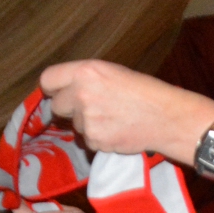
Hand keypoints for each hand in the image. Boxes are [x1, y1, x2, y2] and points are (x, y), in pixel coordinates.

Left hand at [40, 59, 213, 160]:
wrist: (165, 117)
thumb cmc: (144, 91)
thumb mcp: (112, 72)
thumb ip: (85, 79)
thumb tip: (64, 90)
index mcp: (86, 71)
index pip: (48, 79)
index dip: (52, 88)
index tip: (57, 92)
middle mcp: (81, 94)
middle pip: (56, 105)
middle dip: (69, 108)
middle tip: (89, 107)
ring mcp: (86, 119)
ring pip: (74, 125)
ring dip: (86, 124)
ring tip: (111, 118)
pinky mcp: (94, 140)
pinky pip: (87, 140)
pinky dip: (98, 138)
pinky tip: (115, 130)